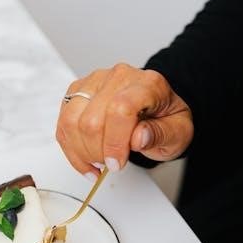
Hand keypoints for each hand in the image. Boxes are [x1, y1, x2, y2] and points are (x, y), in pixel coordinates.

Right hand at [56, 64, 193, 178]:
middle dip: (98, 152)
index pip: (120, 108)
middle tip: (111, 165)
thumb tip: (138, 138)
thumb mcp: (179, 133)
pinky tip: (86, 161)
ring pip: (71, 122)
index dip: (114, 142)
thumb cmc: (166, 120)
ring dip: (82, 151)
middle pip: (92, 120)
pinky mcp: (77, 93)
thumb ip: (161, 134)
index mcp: (147, 84)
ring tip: (98, 162)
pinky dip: (71, 150)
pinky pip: (63, 124)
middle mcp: (118, 77)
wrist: (157, 109)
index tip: (117, 163)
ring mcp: (94, 82)